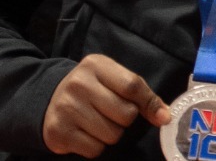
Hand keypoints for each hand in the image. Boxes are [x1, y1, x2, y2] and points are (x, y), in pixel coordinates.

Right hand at [41, 54, 169, 157]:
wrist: (51, 99)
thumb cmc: (92, 89)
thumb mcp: (114, 81)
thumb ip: (142, 96)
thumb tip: (164, 117)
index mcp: (95, 65)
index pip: (133, 86)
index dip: (149, 104)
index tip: (160, 116)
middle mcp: (78, 84)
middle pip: (126, 115)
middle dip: (124, 120)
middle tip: (111, 114)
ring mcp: (66, 108)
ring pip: (112, 135)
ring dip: (110, 135)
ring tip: (97, 123)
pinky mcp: (58, 132)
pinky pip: (95, 150)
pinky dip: (95, 146)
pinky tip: (85, 133)